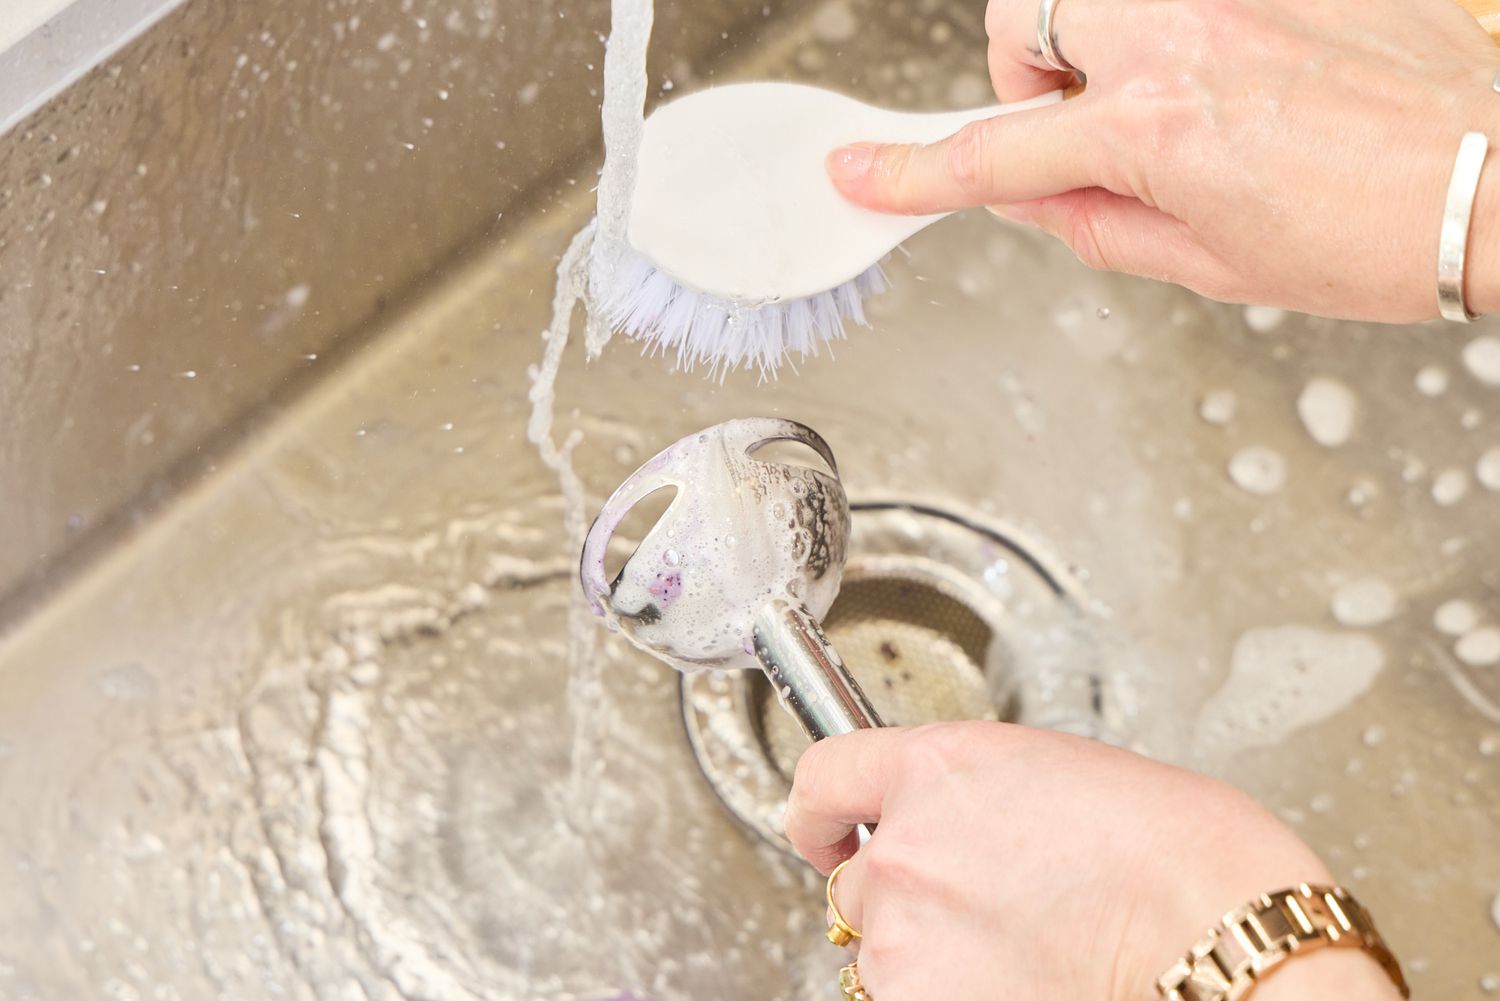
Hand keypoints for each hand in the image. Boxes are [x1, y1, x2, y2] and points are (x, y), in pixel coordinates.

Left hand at [785, 722, 1402, 1000]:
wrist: (1225, 946)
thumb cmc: (1184, 860)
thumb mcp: (1064, 776)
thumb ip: (979, 796)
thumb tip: (962, 829)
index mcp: (939, 767)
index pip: (826, 775)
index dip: (822, 812)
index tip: (827, 832)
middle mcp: (905, 848)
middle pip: (860, 881)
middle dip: (911, 897)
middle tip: (994, 912)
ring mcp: (905, 939)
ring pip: (886, 953)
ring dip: (935, 957)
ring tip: (1032, 954)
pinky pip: (913, 998)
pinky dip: (952, 994)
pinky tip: (1027, 982)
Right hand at [825, 0, 1499, 321]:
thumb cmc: (1378, 232)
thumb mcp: (1211, 264)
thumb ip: (1095, 225)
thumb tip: (1030, 200)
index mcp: (1155, 131)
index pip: (992, 155)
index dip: (911, 171)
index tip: (861, 172)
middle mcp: (1183, 36)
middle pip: (1028, 20)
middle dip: (1034, 78)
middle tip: (1086, 132)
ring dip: (1101, 44)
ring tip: (1169, 100)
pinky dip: (1180, 29)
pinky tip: (1239, 73)